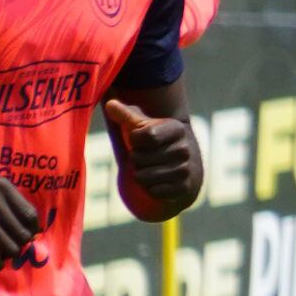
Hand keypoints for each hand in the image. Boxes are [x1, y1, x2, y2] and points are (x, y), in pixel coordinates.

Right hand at [0, 170, 38, 267]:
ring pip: (9, 247)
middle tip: (12, 249)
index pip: (30, 216)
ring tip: (2, 256)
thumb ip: (9, 203)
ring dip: (8, 256)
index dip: (31, 230)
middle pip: (22, 234)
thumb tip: (32, 231)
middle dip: (19, 245)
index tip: (28, 238)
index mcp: (2, 188)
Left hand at [104, 98, 202, 218]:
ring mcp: (185, 169)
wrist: (183, 164)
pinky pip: (152, 191)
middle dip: (136, 159)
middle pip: (138, 158)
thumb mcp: (143, 126)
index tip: (142, 139)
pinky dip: (149, 188)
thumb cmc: (156, 142)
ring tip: (151, 169)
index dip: (135, 139)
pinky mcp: (183, 188)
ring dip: (141, 175)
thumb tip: (109, 104)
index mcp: (176, 129)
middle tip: (147, 157)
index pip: (144, 136)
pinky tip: (158, 181)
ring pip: (142, 177)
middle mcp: (184, 149)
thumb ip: (126, 115)